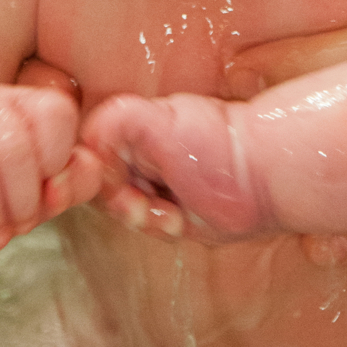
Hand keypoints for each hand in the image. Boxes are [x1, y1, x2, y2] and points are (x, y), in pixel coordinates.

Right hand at [82, 91, 268, 243]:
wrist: (261, 175)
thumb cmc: (216, 141)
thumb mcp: (158, 120)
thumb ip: (116, 119)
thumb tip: (85, 144)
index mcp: (133, 130)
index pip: (90, 156)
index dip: (98, 176)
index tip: (118, 183)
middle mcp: (139, 155)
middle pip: (101, 187)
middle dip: (121, 202)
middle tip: (144, 205)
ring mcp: (154, 183)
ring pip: (121, 210)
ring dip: (143, 217)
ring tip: (173, 214)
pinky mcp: (170, 209)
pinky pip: (145, 225)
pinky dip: (157, 227)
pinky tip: (180, 221)